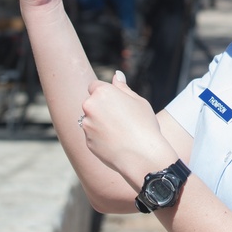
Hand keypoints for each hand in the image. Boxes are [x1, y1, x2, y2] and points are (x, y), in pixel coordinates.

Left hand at [81, 71, 176, 186]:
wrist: (142, 155)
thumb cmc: (144, 125)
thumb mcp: (138, 101)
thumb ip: (123, 88)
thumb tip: (116, 75)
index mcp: (102, 92)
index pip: (95, 86)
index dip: (106, 94)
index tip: (117, 103)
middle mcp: (90, 106)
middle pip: (92, 104)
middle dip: (102, 109)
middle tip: (122, 119)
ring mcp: (87, 125)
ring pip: (91, 121)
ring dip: (101, 124)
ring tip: (121, 133)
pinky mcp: (87, 141)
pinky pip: (93, 136)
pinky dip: (102, 138)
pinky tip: (117, 143)